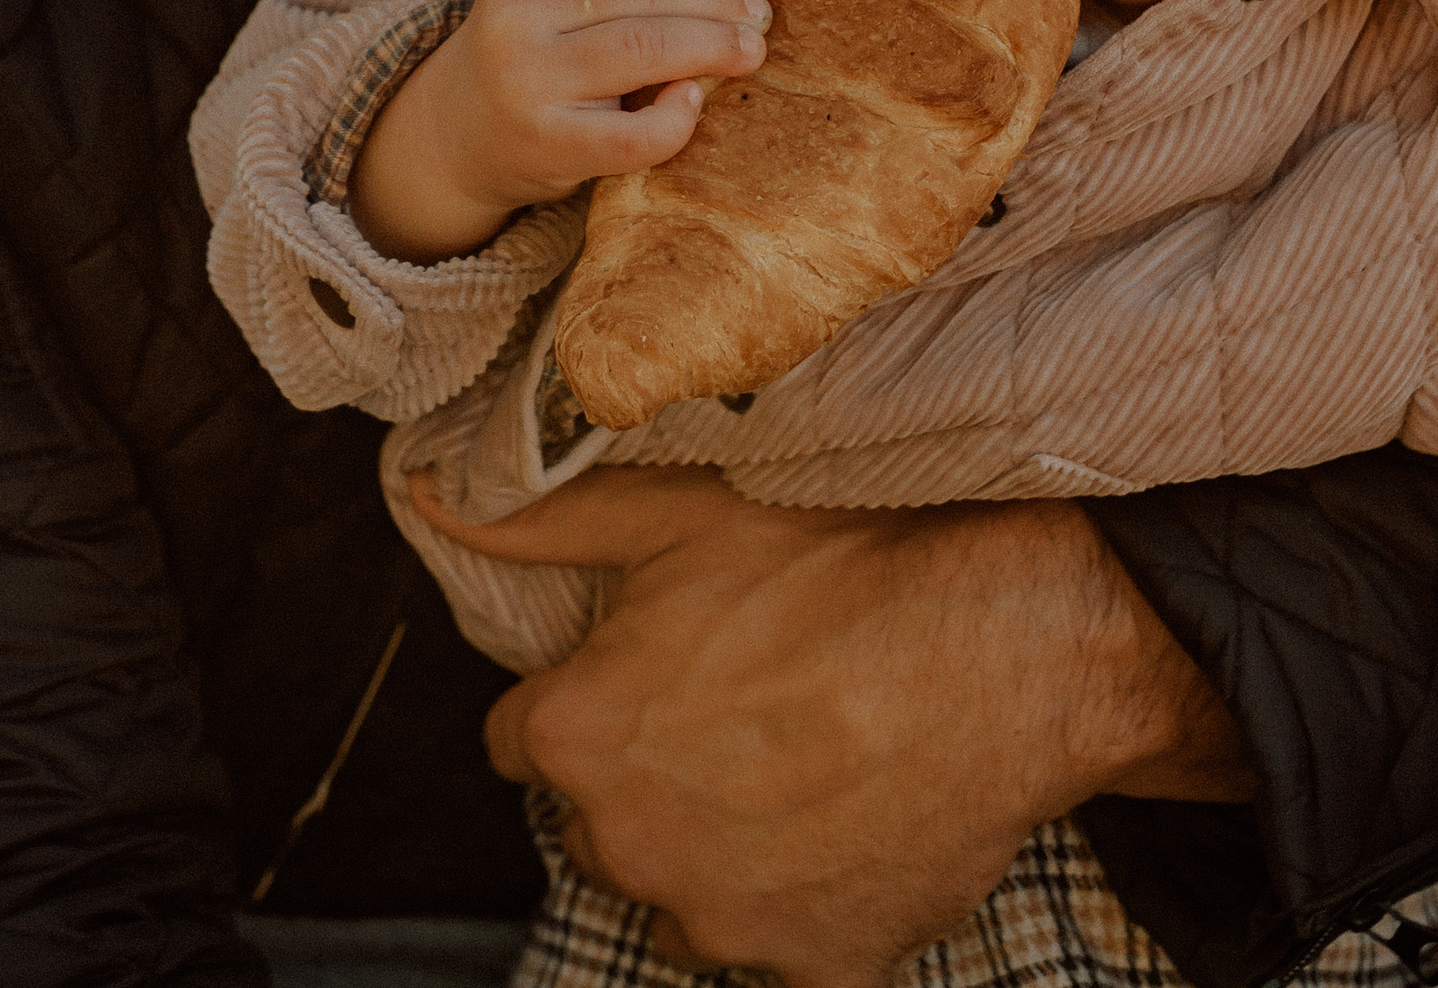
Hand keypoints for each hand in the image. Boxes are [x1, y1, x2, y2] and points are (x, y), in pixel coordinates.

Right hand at [351, 0, 771, 261]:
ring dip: (713, 48)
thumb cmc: (534, 60)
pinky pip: (634, 132)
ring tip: (748, 52)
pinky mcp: (546, 142)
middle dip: (718, 3)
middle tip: (758, 18)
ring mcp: (528, 79)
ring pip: (645, 49)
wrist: (460, 136)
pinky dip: (677, 119)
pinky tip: (692, 104)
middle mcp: (519, 13)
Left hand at [414, 468, 1254, 987]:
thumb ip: (539, 521)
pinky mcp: (814, 967)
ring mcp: (722, 917)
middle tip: (741, 711)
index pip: (524, 741)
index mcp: (578, 736)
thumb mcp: (679, 516)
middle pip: (600, 824)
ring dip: (720, 848)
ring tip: (801, 766)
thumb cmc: (842, 564)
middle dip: (648, 778)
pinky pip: (785, 945)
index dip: (587, 700)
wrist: (1010, 644)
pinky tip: (854, 825)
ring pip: (685, 893)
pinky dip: (810, 902)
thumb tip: (427, 496)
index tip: (653, 672)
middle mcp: (628, 844)